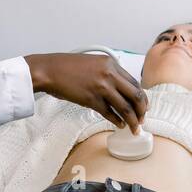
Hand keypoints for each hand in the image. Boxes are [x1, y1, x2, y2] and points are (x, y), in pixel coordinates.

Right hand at [24, 53, 147, 131]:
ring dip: (132, 120)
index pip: (135, 83)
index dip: (141, 97)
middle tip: (142, 119)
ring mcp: (101, 87)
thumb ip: (107, 73)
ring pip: (125, 107)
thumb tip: (119, 90)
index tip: (142, 106)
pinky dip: (116, 121)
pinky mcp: (91, 99)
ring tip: (134, 128)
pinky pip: (109, 113)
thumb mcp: (93, 64)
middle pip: (135, 95)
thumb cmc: (66, 67)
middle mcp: (109, 74)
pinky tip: (119, 125)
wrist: (48, 70)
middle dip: (142, 110)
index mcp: (111, 63)